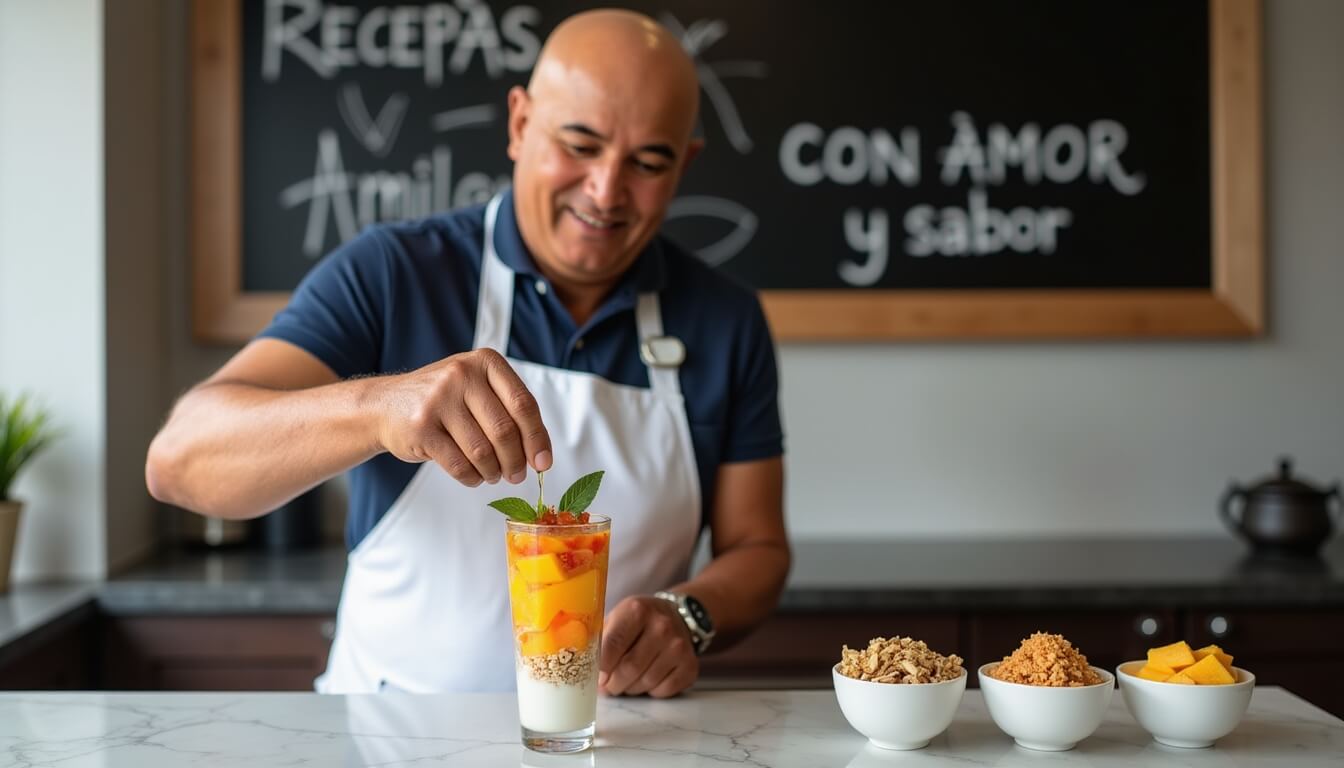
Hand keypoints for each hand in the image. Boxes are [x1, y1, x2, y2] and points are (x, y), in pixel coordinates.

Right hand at [373, 349, 551, 485]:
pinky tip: (474, 477)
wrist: (385, 405)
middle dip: (516, 461)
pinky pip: (459, 465)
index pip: (523, 404)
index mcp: (485, 361)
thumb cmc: (443, 400)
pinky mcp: (421, 427)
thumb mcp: (477, 387)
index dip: (537, 438)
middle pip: (504, 430)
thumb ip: (508, 410)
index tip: (543, 462)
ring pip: (482, 452)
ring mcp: (438, 400)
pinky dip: (472, 478)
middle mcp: (462, 375)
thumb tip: (540, 453)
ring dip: (493, 472)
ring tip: (493, 475)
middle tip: (517, 475)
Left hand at [598, 595, 698, 697]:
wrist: (676, 616)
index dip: (600, 668)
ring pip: (645, 683)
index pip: (612, 646)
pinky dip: (650, 691)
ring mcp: (679, 647)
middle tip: (607, 685)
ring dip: (630, 688)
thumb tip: (580, 665)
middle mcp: (662, 626)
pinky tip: (648, 678)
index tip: (597, 676)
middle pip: (629, 669)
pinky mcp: (690, 666)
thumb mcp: (616, 618)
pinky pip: (662, 691)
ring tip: (627, 679)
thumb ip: (598, 639)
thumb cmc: (637, 622)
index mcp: (638, 610)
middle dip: (613, 684)